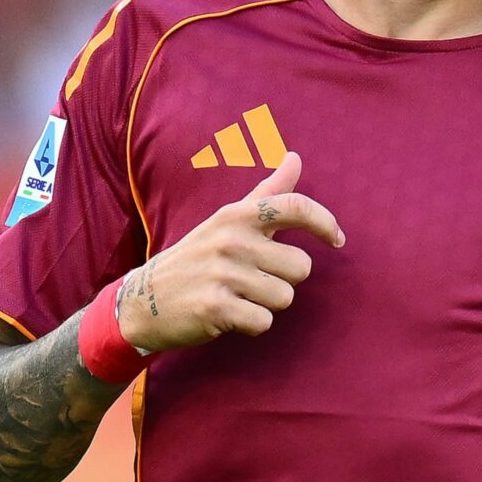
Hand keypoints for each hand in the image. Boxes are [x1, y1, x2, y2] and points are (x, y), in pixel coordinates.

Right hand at [117, 151, 343, 351]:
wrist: (143, 301)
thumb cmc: (198, 258)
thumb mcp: (228, 220)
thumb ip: (267, 192)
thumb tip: (296, 157)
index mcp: (237, 215)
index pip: (296, 206)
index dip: (325, 222)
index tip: (338, 240)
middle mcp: (231, 239)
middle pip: (301, 266)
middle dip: (284, 279)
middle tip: (252, 280)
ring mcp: (222, 273)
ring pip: (285, 296)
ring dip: (266, 304)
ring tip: (238, 296)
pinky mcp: (215, 308)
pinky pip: (264, 322)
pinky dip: (252, 324)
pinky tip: (229, 315)